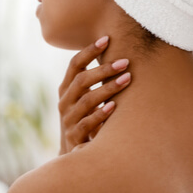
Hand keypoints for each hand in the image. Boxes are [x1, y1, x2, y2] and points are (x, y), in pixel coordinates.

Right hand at [57, 36, 131, 154]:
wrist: (74, 153)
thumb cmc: (86, 119)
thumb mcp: (85, 99)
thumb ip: (93, 82)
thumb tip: (117, 55)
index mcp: (66, 89)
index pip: (74, 65)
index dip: (88, 51)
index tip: (106, 39)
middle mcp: (64, 102)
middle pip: (81, 80)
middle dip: (104, 69)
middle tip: (125, 62)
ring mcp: (68, 119)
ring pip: (86, 100)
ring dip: (108, 88)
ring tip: (127, 79)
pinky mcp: (74, 136)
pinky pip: (87, 123)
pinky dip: (100, 114)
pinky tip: (114, 107)